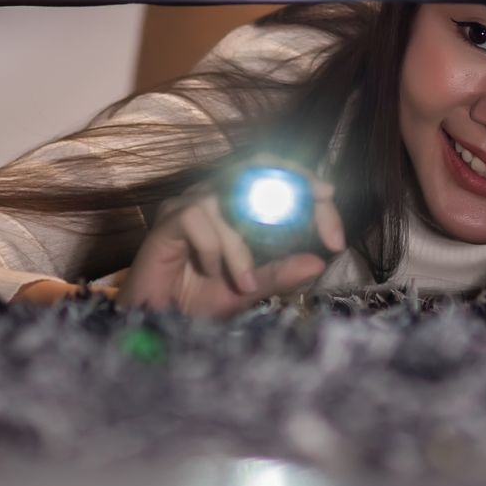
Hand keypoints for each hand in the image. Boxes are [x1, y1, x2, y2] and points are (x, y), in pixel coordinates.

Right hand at [119, 163, 347, 316]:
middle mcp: (215, 196)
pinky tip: (209, 272)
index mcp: (236, 206)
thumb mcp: (248, 289)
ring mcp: (189, 204)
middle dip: (294, 181)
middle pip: (257, 166)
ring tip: (243, 281)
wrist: (155, 320)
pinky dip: (212, 249)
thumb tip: (318, 261)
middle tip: (322, 202)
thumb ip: (279, 273)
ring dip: (241, 246)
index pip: (276, 177)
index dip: (305, 182)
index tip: (330, 202)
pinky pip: (198, 218)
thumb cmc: (198, 300)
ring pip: (229, 199)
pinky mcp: (167, 220)